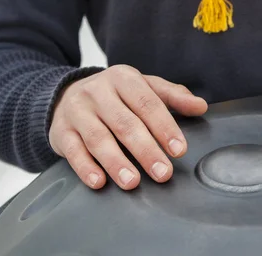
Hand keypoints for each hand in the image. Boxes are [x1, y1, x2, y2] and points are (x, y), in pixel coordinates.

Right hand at [49, 65, 207, 189]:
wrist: (66, 94)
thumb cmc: (115, 95)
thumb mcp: (144, 87)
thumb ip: (173, 96)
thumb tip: (201, 106)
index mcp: (123, 78)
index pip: (147, 103)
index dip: (164, 127)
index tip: (179, 150)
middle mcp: (98, 92)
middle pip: (125, 123)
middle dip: (146, 150)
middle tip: (163, 172)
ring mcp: (77, 111)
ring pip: (98, 138)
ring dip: (116, 162)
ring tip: (133, 182)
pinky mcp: (60, 131)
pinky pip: (72, 151)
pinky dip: (85, 168)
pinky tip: (99, 182)